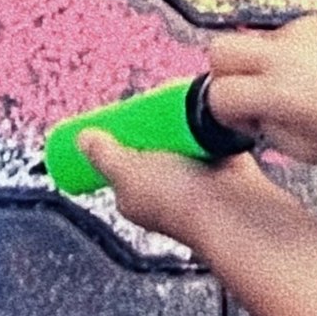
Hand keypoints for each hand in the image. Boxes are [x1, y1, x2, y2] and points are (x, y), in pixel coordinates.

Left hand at [76, 130, 300, 251]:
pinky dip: (201, 124)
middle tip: (150, 107)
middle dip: (148, 126)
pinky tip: (200, 116)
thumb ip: (103, 155)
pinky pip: (202, 134)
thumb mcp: (128, 172)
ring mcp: (189, 174)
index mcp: (132, 194)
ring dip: (175, 123)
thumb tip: (83, 139)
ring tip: (175, 112)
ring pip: (174, 137)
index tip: (119, 115)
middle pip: (145, 145)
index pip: (115, 161)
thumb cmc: (181, 202)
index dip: (115, 137)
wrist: (233, 208)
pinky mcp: (216, 162)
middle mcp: (160, 187)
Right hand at [202, 17, 316, 163]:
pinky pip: (279, 37)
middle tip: (248, 94)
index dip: (225, 111)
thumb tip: (245, 115)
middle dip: (223, 73)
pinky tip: (311, 73)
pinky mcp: (310, 22)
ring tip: (291, 86)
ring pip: (250, 42)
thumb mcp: (307, 150)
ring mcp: (297, 33)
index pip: (220, 92)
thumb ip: (267, 130)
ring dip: (257, 65)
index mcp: (281, 93)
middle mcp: (283, 56)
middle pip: (219, 49)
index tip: (244, 120)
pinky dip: (284, 55)